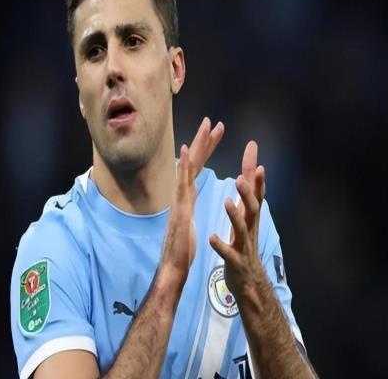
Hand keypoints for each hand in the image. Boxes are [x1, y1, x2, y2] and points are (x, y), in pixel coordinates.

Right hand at [159, 118, 223, 281]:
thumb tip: (187, 199)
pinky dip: (183, 165)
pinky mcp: (180, 207)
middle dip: (204, 141)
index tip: (214, 134)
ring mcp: (180, 199)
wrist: (174, 266)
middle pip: (194, 162)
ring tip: (205, 126)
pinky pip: (182, 182)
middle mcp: (182, 194)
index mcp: (188, 196)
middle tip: (212, 121)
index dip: (206, 150)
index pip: (198, 168)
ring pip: (189, 167)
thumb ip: (187, 208)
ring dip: (196, 145)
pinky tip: (186, 150)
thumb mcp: (188, 222)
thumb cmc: (182, 249)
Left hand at [209, 140, 265, 292]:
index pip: (255, 193)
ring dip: (235, 215)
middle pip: (252, 208)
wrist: (249, 282)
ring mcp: (244, 246)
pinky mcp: (235, 262)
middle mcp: (250, 229)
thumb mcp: (247, 220)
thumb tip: (254, 173)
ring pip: (242, 229)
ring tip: (226, 201)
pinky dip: (221, 245)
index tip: (255, 156)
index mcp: (250, 218)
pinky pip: (228, 253)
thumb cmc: (245, 246)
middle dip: (247, 192)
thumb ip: (247, 197)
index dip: (256, 176)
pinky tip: (211, 237)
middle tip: (239, 177)